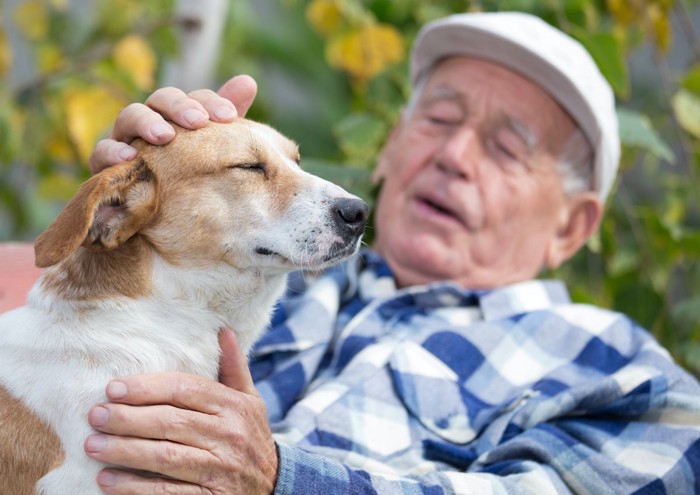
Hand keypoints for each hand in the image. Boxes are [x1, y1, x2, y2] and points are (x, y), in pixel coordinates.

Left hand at [84, 329, 277, 493]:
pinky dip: (134, 486)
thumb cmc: (253, 436)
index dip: (147, 387)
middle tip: (95, 415)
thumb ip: (233, 368)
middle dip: (128, 418)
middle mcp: (228, 434)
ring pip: (165, 456)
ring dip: (124, 451)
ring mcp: (219, 468)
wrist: (277, 485)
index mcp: (233, 406)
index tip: (113, 388)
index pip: (185, 389)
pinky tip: (107, 480)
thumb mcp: (250, 400)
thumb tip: (223, 330)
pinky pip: (167, 491)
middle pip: (170, 422)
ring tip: (93, 444)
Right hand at [89, 74, 257, 173]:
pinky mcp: (104, 165)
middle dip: (179, 106)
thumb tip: (248, 81)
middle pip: (160, 99)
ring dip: (146, 123)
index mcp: (177, 117)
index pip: (192, 98)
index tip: (230, 115)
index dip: (209, 102)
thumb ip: (225, 117)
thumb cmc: (185, 176)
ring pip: (129, 117)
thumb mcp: (209, 147)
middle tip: (197, 121)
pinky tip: (128, 157)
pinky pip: (101, 153)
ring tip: (164, 135)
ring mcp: (125, 140)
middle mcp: (150, 122)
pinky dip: (112, 152)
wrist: (153, 215)